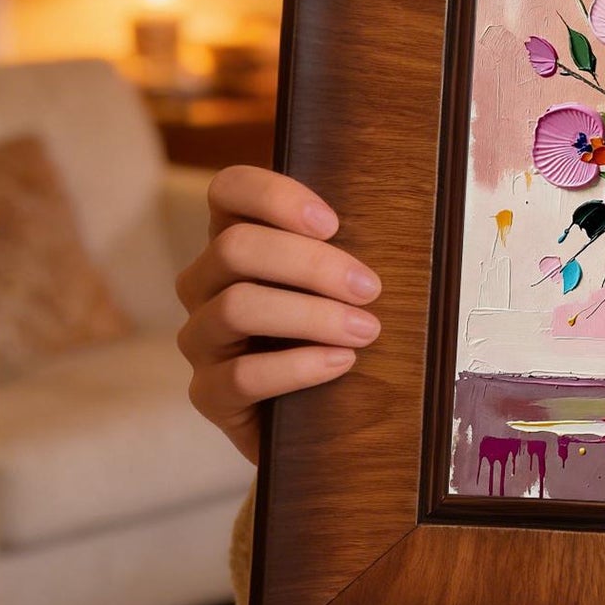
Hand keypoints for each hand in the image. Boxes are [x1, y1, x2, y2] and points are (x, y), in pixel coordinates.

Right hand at [174, 164, 380, 463]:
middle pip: (236, 247)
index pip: (228, 190)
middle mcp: (205, 283)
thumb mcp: (338, 281)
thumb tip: (403, 220)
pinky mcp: (207, 394)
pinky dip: (298, 367)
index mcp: (235, 239)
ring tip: (366, 331)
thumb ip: (345, 247)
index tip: (332, 223)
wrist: (317, 414)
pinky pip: (240, 376)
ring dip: (310, 315)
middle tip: (370, 289)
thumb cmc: (333, 328)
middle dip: (311, 264)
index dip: (274, 196)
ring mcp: (201, 338)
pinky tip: (340, 363)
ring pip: (236, 307)